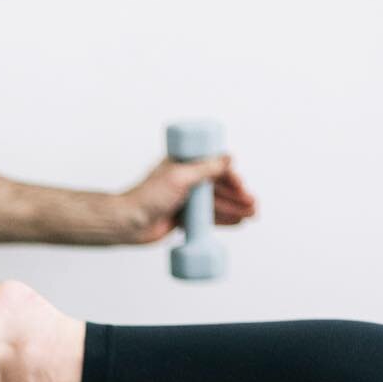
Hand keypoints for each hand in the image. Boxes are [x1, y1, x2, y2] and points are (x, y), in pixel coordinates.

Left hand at [121, 154, 256, 243]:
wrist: (128, 223)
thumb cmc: (148, 197)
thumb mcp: (181, 177)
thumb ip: (206, 168)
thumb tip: (229, 158)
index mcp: (185, 163)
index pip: (217, 167)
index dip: (232, 178)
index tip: (242, 188)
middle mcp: (186, 179)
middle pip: (219, 186)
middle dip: (238, 196)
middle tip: (254, 207)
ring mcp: (185, 198)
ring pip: (216, 202)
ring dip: (234, 208)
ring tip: (251, 216)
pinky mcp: (182, 216)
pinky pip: (207, 217)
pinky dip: (222, 219)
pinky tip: (237, 222)